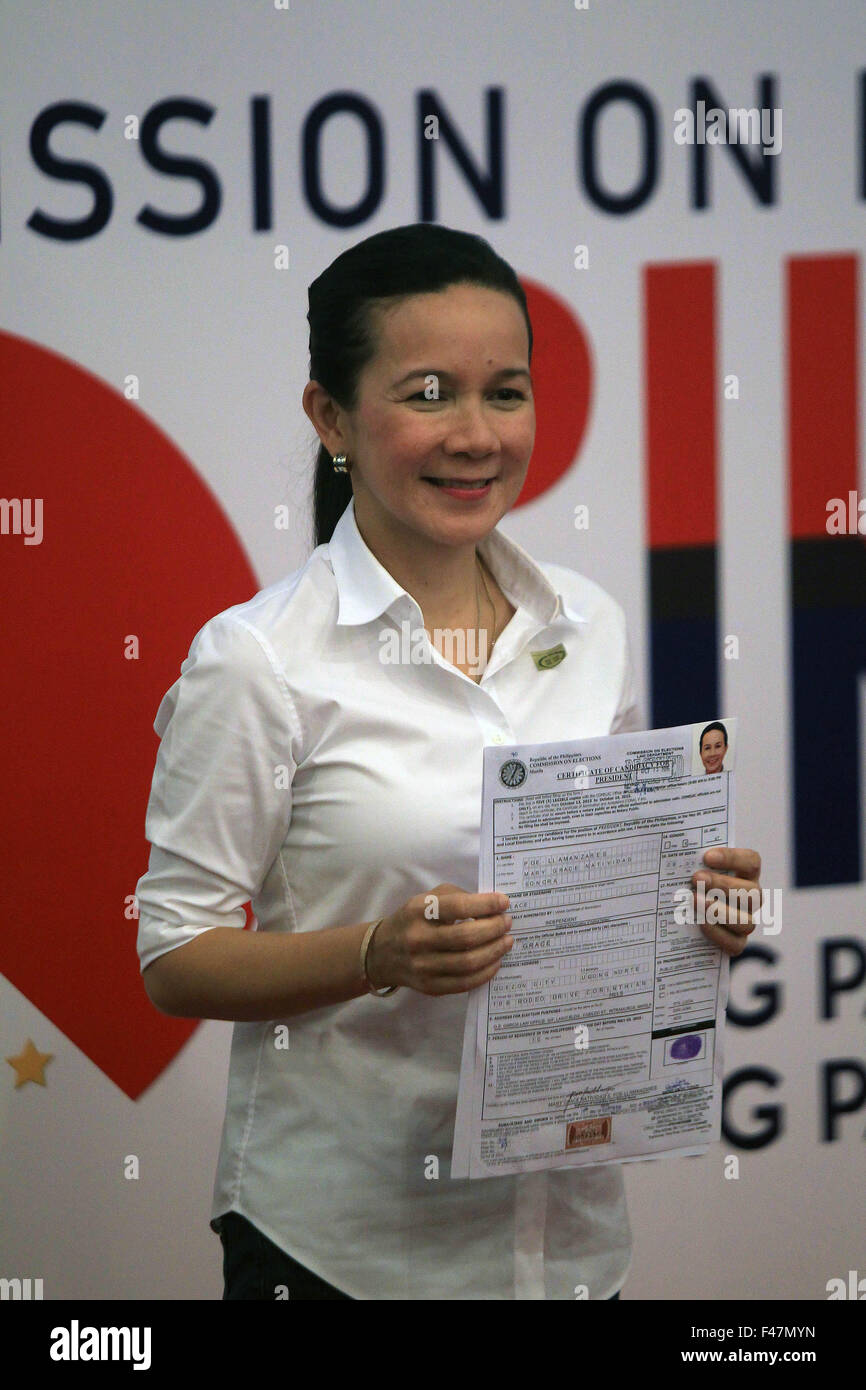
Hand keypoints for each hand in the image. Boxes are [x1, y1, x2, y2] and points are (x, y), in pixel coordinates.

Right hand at [365, 883, 513, 994]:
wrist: (381, 953)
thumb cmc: (412, 920)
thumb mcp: (426, 899)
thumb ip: (456, 897)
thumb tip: (491, 906)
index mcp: (418, 911)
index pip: (458, 907)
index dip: (486, 904)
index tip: (504, 902)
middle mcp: (418, 939)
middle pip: (466, 937)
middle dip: (494, 929)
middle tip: (507, 923)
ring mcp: (423, 966)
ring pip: (468, 963)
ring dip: (494, 951)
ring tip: (506, 941)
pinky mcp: (429, 986)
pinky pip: (464, 983)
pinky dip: (485, 973)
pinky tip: (495, 961)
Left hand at [691, 846, 761, 956]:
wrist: (683, 923)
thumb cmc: (688, 886)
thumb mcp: (690, 870)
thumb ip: (689, 861)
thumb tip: (667, 850)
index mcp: (745, 874)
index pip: (751, 862)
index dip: (732, 858)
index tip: (707, 857)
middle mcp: (750, 898)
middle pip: (751, 892)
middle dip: (722, 885)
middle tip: (696, 879)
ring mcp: (746, 922)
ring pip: (747, 921)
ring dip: (720, 911)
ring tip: (694, 901)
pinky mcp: (736, 944)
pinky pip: (735, 944)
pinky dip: (718, 933)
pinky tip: (700, 923)